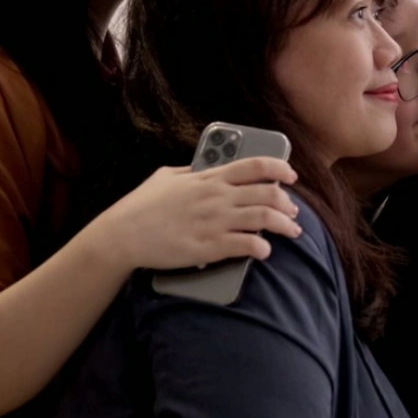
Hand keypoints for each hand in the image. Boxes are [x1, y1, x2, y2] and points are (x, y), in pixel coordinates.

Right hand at [97, 158, 302, 270]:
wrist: (124, 235)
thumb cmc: (141, 205)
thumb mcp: (166, 176)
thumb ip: (191, 170)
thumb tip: (205, 165)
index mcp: (209, 178)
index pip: (255, 166)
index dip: (280, 168)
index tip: (291, 175)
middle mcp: (217, 197)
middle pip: (268, 194)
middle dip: (287, 203)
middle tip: (293, 212)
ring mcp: (215, 222)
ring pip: (264, 220)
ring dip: (285, 226)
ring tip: (292, 232)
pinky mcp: (210, 248)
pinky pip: (247, 246)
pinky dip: (262, 248)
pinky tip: (265, 251)